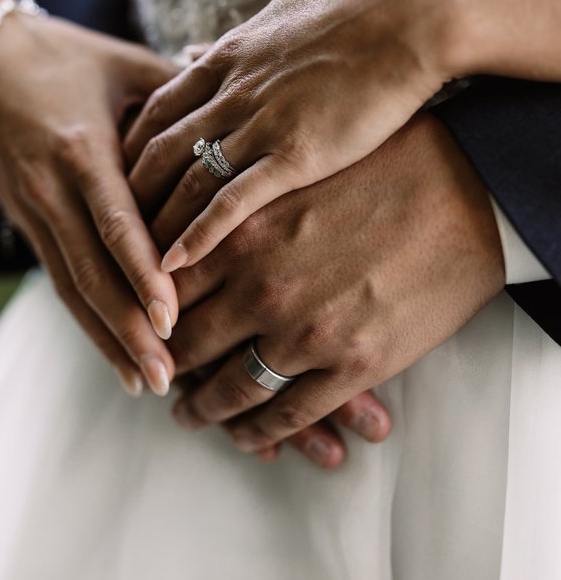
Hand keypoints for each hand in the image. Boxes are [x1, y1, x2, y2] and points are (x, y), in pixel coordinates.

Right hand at [0, 13, 179, 395]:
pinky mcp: (29, 222)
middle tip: (168, 375)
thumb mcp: (125, 65)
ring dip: (107, 338)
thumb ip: (179, 94)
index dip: (141, 273)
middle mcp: (51, 189)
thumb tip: (239, 114)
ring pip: (72, 287)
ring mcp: (34, 211)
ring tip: (146, 381)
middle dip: (127, 328)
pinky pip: (61, 279)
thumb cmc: (64, 56)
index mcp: (80, 148)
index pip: (114, 222)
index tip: (172, 319)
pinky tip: (113, 349)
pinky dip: (87, 319)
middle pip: (91, 272)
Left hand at [125, 0, 458, 270]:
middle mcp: (232, 92)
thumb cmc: (358, 12)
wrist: (409, 16)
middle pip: (159, 150)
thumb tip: (201, 49)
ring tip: (137, 260)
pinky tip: (175, 264)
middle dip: (132, 193)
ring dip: (157, 223)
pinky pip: (231, 201)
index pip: (157, 110)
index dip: (134, 149)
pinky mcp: (295, 154)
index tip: (124, 180)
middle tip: (118, 230)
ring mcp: (261, 124)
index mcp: (228, 58)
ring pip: (186, 180)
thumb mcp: (280, 15)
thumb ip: (237, 42)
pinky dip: (197, 234)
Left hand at [160, 114, 503, 451]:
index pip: (164, 288)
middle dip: (166, 366)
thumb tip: (187, 229)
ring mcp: (305, 332)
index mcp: (241, 233)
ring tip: (191, 415)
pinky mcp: (352, 366)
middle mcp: (262, 287)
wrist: (462, 191)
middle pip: (187, 343)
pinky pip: (288, 416)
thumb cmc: (379, 167)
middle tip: (156, 377)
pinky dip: (261, 434)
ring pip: (231, 391)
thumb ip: (234, 205)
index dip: (146, 313)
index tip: (142, 325)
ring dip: (204, 411)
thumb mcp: (291, 172)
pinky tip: (251, 437)